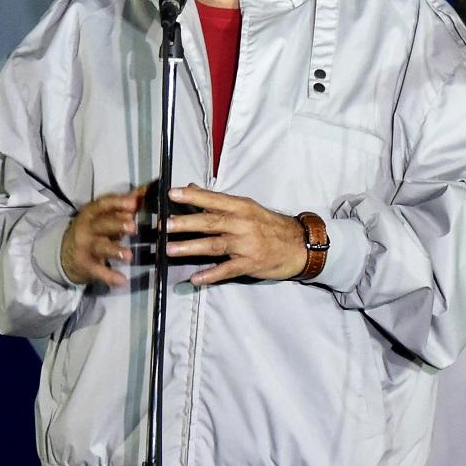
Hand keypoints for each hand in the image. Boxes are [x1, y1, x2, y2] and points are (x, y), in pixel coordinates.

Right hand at [60, 188, 145, 287]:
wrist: (64, 254)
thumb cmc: (92, 231)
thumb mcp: (103, 216)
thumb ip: (124, 205)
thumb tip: (146, 191)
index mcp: (92, 213)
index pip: (103, 204)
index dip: (118, 203)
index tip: (134, 202)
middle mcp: (87, 228)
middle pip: (102, 225)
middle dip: (117, 225)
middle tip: (133, 227)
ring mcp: (85, 248)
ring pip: (100, 247)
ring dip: (114, 251)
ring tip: (128, 256)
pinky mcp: (86, 266)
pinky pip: (98, 272)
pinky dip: (109, 277)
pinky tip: (122, 281)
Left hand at [164, 186, 308, 285]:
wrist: (299, 245)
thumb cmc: (269, 225)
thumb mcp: (247, 208)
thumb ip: (217, 201)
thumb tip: (190, 187)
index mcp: (242, 207)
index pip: (214, 200)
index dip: (193, 196)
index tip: (172, 193)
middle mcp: (243, 224)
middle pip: (211, 222)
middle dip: (187, 223)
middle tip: (166, 225)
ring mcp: (247, 245)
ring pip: (215, 245)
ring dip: (191, 248)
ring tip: (171, 250)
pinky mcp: (250, 264)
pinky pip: (227, 270)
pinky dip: (210, 275)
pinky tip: (195, 278)